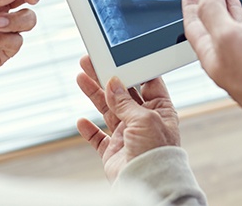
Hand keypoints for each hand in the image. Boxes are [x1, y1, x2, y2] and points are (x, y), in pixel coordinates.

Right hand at [76, 55, 179, 181]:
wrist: (148, 183)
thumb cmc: (156, 151)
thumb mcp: (145, 118)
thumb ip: (126, 101)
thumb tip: (113, 83)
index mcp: (160, 110)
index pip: (147, 83)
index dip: (132, 70)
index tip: (118, 57)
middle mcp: (144, 121)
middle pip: (122, 93)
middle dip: (106, 77)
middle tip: (92, 61)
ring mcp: (128, 135)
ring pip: (107, 110)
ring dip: (94, 94)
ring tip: (81, 77)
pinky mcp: (114, 151)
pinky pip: (98, 137)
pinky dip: (89, 129)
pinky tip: (81, 120)